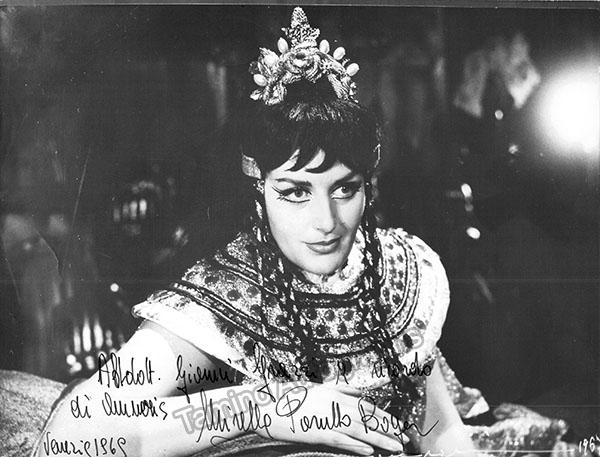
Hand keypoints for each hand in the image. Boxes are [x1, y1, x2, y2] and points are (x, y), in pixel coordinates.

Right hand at [251, 381, 407, 455]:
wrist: (266, 406)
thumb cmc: (290, 398)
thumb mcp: (317, 389)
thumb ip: (339, 390)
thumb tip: (359, 393)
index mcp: (334, 393)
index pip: (365, 405)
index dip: (383, 415)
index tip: (397, 424)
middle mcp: (333, 403)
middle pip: (366, 416)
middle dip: (387, 427)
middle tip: (403, 437)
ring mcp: (326, 418)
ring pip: (359, 429)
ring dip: (379, 439)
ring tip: (394, 447)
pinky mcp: (317, 431)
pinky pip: (341, 440)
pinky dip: (357, 445)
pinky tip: (370, 452)